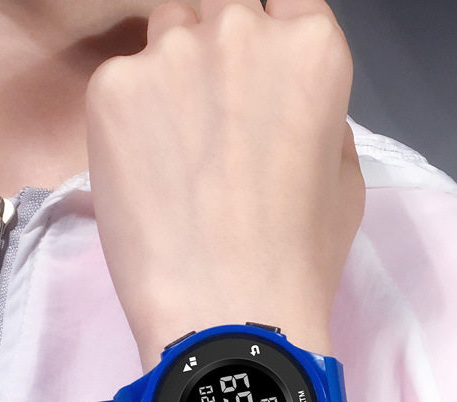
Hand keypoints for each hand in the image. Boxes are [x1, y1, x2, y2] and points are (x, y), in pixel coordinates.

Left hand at [84, 0, 365, 369]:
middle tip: (209, 121)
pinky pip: (121, 84)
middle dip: (217, 50)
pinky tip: (141, 175)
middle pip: (220, 8)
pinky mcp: (111, 89)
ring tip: (171, 152)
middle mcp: (241, 29)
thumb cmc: (299, 261)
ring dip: (170, 77)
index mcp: (311, 48)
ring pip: (165, 36)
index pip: (284, 2)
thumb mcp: (345, 182)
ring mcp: (170, 54)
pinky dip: (128, 119)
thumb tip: (289, 104)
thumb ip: (320, 118)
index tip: (254, 83)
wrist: (225, 314)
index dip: (268, 42)